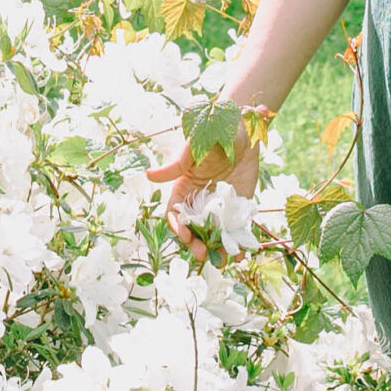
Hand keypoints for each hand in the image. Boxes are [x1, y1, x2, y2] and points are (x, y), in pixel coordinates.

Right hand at [145, 125, 261, 260]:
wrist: (241, 129)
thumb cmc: (211, 135)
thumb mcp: (191, 151)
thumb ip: (174, 168)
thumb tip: (149, 175)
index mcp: (183, 190)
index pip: (175, 215)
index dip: (178, 228)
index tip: (186, 236)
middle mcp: (199, 202)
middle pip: (194, 230)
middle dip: (197, 245)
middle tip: (204, 255)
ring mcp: (220, 207)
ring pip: (215, 234)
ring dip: (217, 250)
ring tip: (224, 261)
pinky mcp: (239, 207)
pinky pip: (237, 229)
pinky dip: (238, 243)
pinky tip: (241, 253)